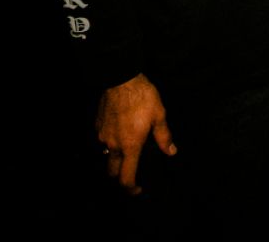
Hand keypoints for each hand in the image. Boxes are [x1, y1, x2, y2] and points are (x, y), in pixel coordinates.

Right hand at [96, 72, 176, 194]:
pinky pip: (103, 139)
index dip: (131, 188)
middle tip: (131, 171)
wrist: (121, 79)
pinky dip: (111, 140)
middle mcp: (114, 145)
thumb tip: (171, 152)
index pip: (126, 177)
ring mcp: (103, 135)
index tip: (138, 189)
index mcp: (130, 146)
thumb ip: (164, 136)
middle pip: (112, 171)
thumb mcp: (159, 115)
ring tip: (127, 147)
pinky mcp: (98, 125)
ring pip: (107, 155)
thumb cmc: (143, 97)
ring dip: (115, 157)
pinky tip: (120, 130)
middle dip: (120, 175)